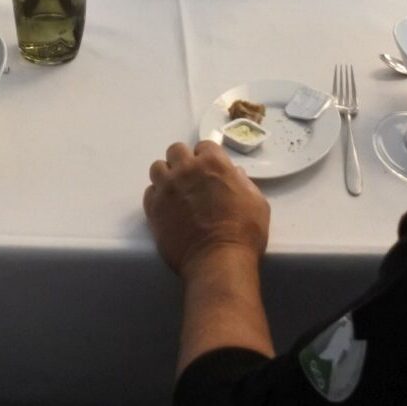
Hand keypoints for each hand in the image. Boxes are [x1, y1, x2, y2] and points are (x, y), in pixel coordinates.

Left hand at [143, 140, 269, 277]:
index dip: (208, 158)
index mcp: (213, 163)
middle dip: (184, 161)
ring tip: (176, 192)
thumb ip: (243, 182)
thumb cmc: (243, 233)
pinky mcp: (153, 207)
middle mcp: (186, 169)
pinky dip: (158, 196)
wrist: (218, 262)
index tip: (210, 171)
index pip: (204, 145)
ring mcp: (167, 187)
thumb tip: (234, 173)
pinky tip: (168, 208)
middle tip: (191, 179)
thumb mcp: (257, 203)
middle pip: (176, 150)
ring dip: (167, 176)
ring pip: (158, 168)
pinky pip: (150, 192)